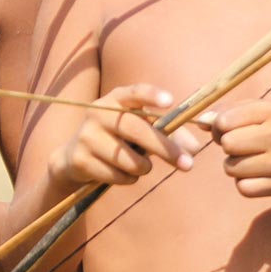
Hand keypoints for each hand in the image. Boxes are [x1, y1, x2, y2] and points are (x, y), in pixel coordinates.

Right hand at [47, 84, 202, 188]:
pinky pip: (117, 175)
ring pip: (129, 159)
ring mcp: (87, 135)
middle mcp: (99, 112)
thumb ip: (169, 135)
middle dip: (165, 148)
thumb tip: (195, 148)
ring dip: (143, 168)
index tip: (170, 101)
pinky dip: (128, 179)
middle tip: (188, 165)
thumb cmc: (118, 140)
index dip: (151, 95)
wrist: (74, 158)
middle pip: (136, 129)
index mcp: (116, 99)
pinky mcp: (80, 159)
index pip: (134, 92)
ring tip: (140, 166)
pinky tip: (121, 173)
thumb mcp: (141, 131)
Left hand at [204, 100, 270, 200]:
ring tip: (252, 160)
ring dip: (234, 166)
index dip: (218, 127)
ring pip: (231, 168)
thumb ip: (227, 110)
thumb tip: (200, 121)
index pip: (224, 121)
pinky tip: (258, 175)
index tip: (226, 129)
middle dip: (227, 146)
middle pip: (227, 144)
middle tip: (240, 146)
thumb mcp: (259, 111)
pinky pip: (243, 188)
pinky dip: (244, 184)